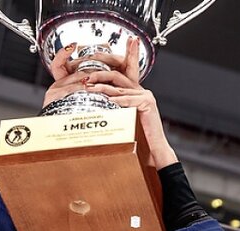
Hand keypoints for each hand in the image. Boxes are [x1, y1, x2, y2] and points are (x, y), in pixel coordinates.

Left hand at [42, 38, 176, 168]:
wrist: (154, 150)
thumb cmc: (139, 138)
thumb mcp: (123, 120)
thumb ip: (113, 110)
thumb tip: (94, 105)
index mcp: (134, 93)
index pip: (117, 76)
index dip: (103, 71)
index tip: (88, 72)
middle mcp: (140, 91)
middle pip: (117, 76)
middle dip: (100, 74)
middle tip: (86, 78)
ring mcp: (145, 95)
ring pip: (119, 88)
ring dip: (103, 87)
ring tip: (90, 87)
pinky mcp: (147, 102)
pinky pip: (128, 99)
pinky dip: (117, 100)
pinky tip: (107, 101)